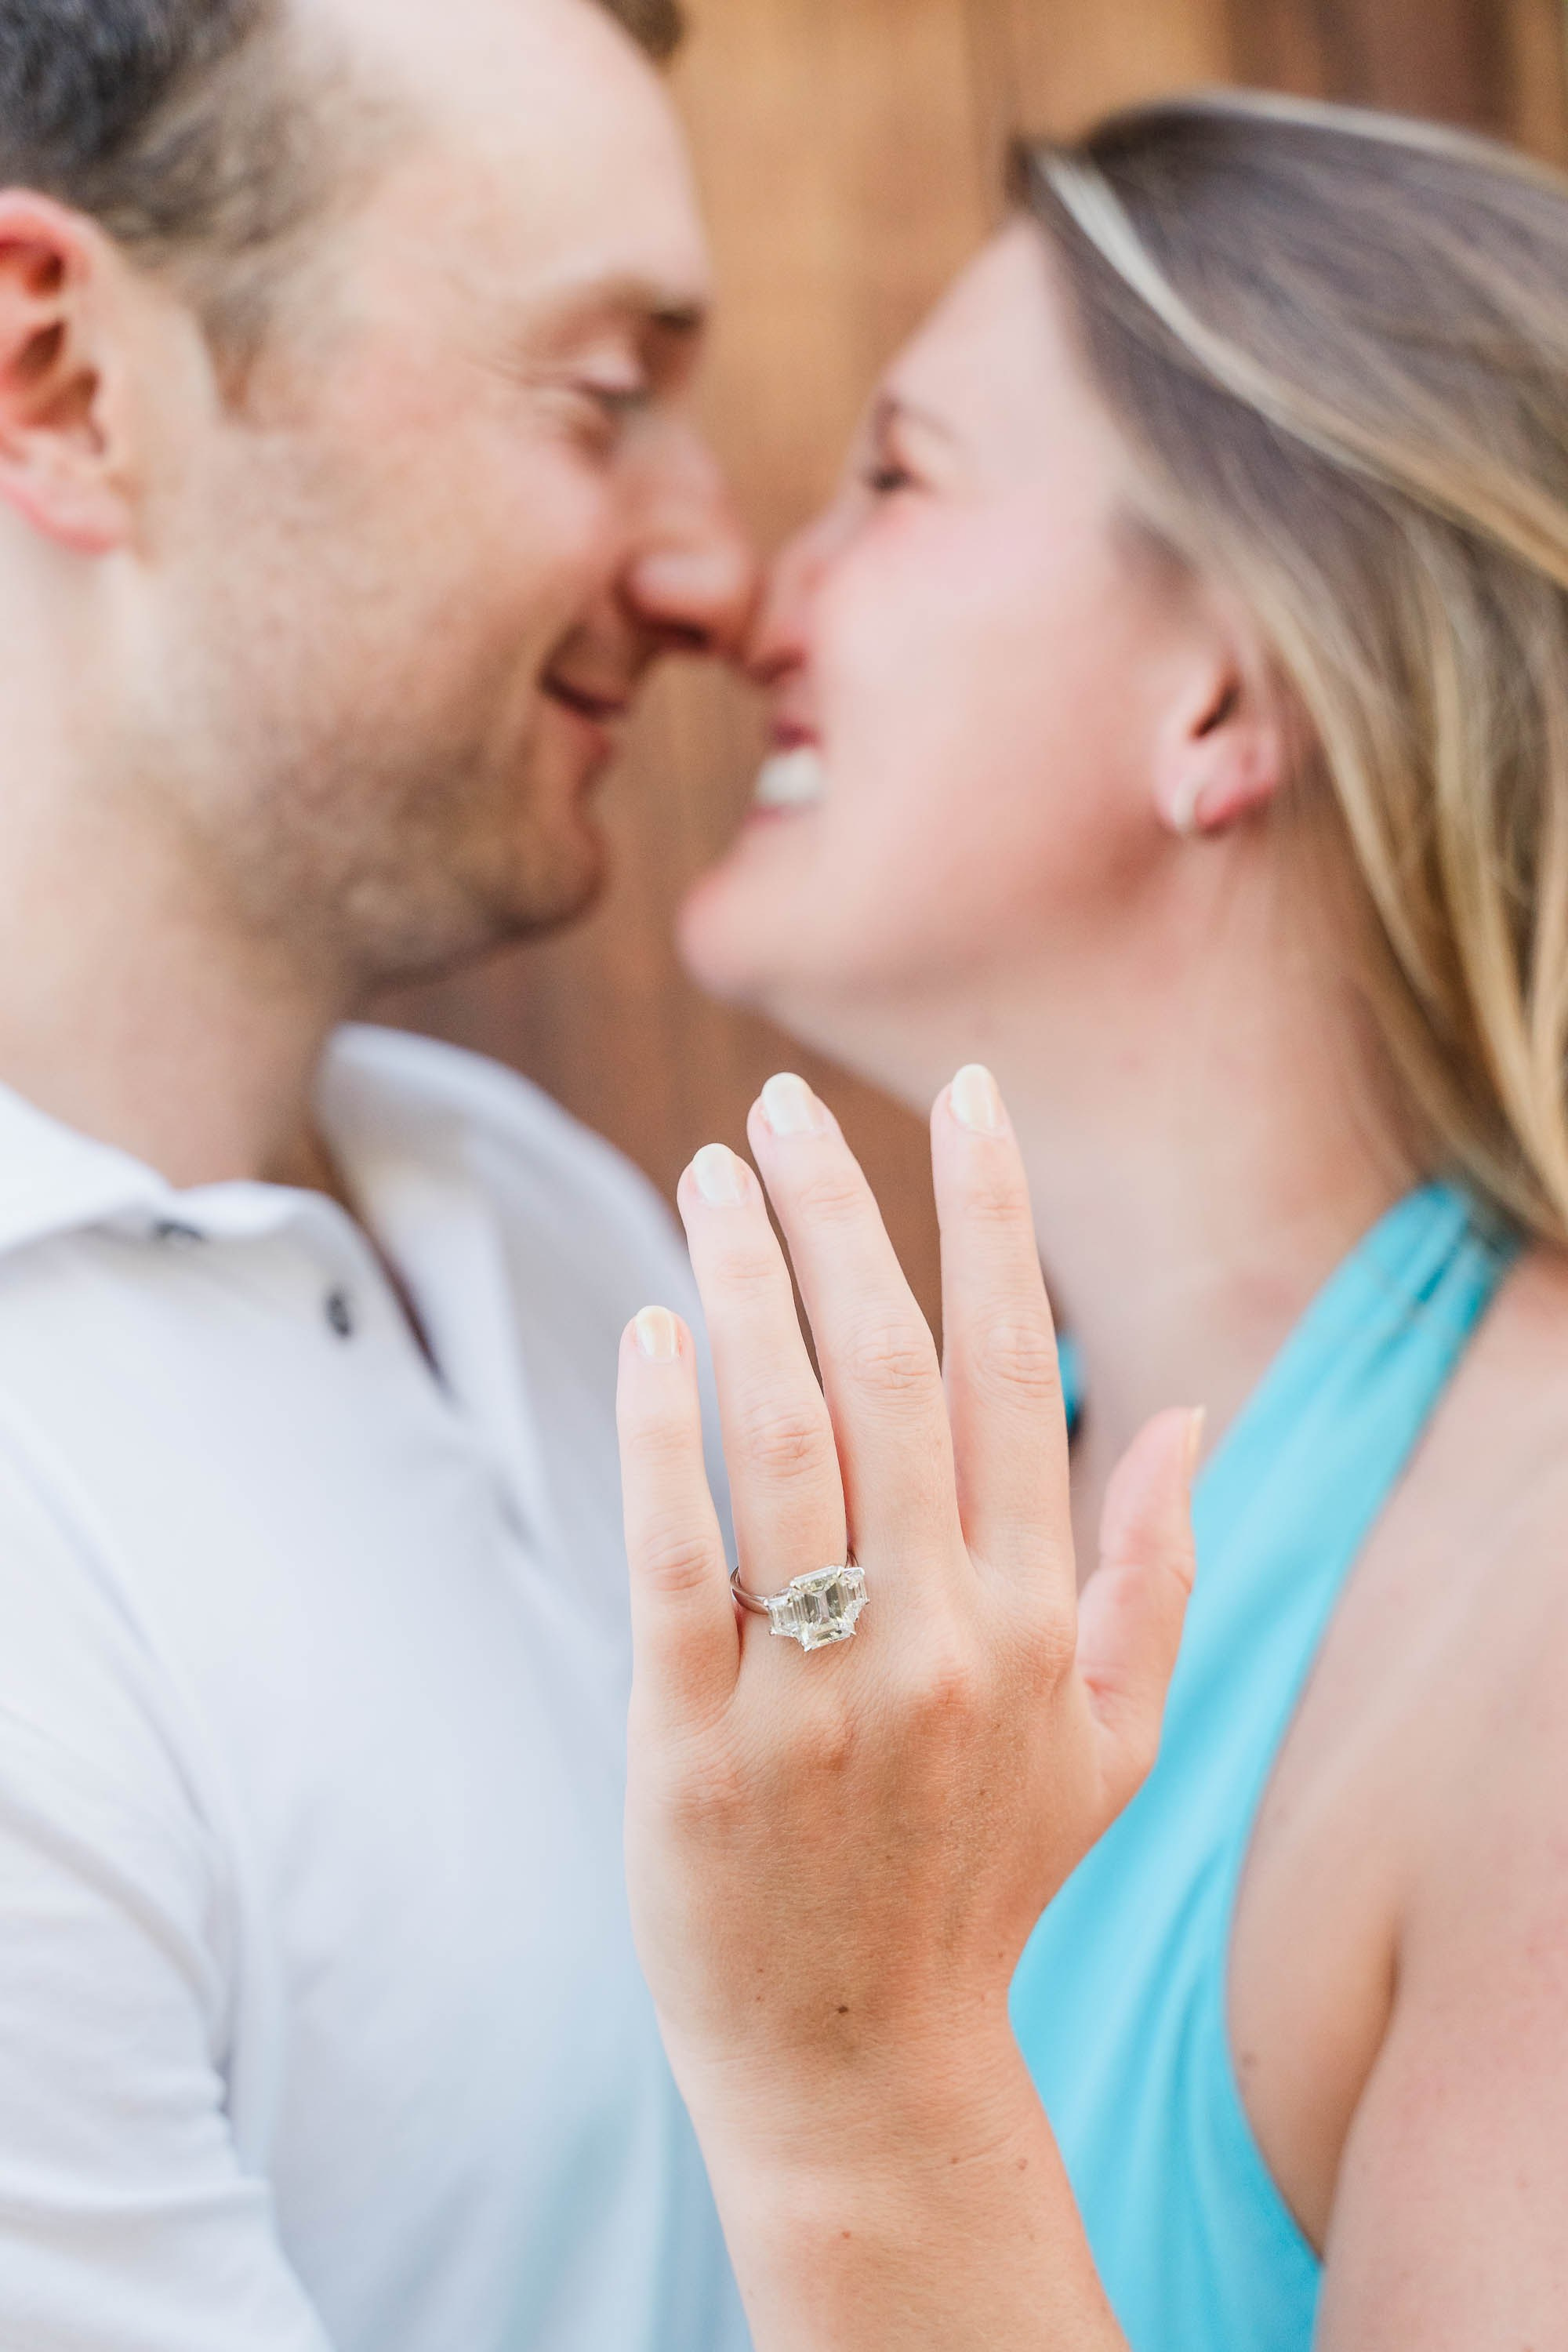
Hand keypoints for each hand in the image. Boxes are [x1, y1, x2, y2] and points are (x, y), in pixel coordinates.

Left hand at [617, 1067, 1198, 2167]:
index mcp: (1039, 1618)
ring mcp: (818, 1693)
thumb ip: (1155, 1574)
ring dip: (746, 1284)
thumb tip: (1183, 1413)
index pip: (1011, 1367)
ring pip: (785, 1436)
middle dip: (839, 1213)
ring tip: (707, 1175)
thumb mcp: (1111, 1745)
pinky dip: (661, 1428)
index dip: (989, 1215)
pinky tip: (649, 1329)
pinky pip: (678, 1553)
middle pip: (888, 1370)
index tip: (962, 1095)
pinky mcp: (696, 1745)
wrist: (863, 2071)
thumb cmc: (982, 1885)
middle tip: (781, 1106)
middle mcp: (943, 1638)